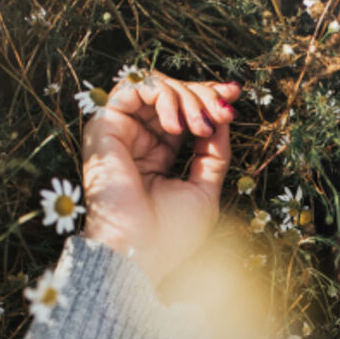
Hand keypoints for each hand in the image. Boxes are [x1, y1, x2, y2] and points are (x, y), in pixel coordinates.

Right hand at [82, 75, 240, 285]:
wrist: (138, 253)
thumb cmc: (169, 234)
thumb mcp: (205, 190)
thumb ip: (214, 154)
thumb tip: (223, 117)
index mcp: (158, 154)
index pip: (183, 111)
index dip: (208, 98)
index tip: (235, 95)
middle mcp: (137, 139)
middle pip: (172, 93)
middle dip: (203, 96)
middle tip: (223, 113)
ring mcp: (120, 132)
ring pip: (155, 86)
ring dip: (186, 97)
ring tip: (198, 127)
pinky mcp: (104, 126)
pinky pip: (134, 87)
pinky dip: (162, 96)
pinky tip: (176, 126)